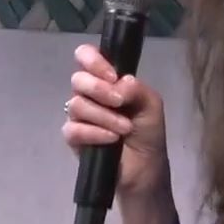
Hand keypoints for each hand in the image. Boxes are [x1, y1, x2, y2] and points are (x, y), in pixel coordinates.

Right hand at [61, 43, 169, 200]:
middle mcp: (88, 94)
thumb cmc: (148, 132)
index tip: (112, 76)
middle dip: (99, 90)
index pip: (85, 56)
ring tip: (124, 129)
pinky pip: (73, 129)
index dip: (93, 61)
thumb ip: (136, 88)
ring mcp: (78, 116)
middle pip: (77, 79)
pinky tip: (111, 139)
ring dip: (104, 116)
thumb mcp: (151, 104)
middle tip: (120, 103)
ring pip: (76, 105)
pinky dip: (94, 133)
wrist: (145, 166)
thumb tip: (118, 82)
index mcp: (105, 79)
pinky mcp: (73, 137)